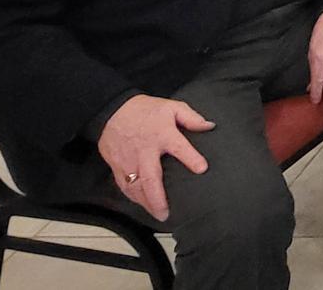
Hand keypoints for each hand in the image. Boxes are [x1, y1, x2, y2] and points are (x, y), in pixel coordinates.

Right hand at [96, 95, 214, 221]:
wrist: (112, 109)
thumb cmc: (145, 110)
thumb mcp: (172, 107)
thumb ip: (192, 118)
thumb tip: (210, 126)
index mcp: (162, 135)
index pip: (179, 147)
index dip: (191, 158)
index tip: (202, 169)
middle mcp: (144, 151)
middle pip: (150, 178)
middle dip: (158, 198)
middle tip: (166, 213)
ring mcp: (128, 160)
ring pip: (135, 187)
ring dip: (145, 202)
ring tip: (157, 214)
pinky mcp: (116, 164)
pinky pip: (123, 185)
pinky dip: (132, 196)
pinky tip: (141, 203)